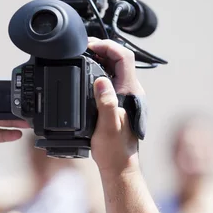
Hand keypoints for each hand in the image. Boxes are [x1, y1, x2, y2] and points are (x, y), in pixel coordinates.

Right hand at [87, 38, 144, 175]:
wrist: (118, 166)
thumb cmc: (114, 149)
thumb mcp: (107, 126)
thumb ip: (106, 102)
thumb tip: (101, 80)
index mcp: (130, 91)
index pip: (124, 57)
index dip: (107, 46)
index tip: (89, 46)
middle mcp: (130, 90)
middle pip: (119, 58)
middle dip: (101, 48)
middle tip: (81, 48)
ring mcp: (124, 95)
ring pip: (114, 67)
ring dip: (99, 58)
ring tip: (81, 56)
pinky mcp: (117, 101)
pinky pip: (109, 77)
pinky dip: (97, 70)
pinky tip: (85, 74)